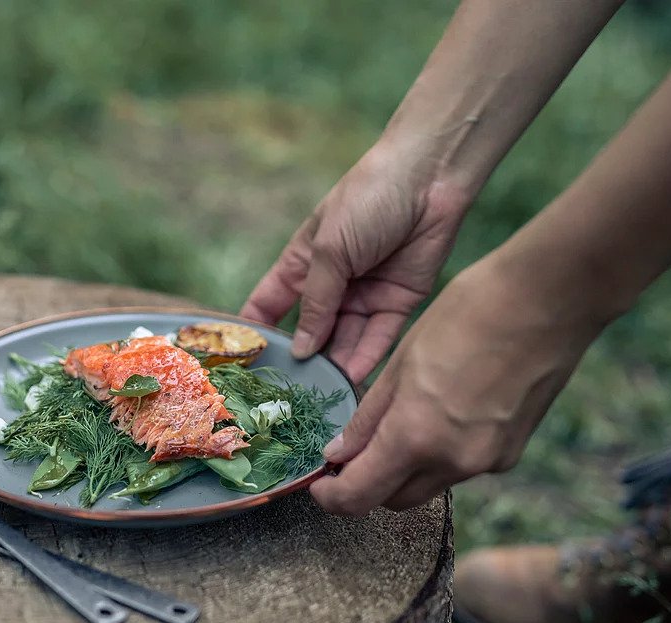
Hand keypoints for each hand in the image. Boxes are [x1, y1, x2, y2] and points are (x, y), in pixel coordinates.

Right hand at [240, 146, 467, 382]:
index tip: (240, 363)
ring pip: (344, 341)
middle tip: (285, 394)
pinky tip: (349, 382)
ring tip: (318, 397)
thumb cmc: (367, 199)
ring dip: (333, 366)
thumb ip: (315, 302)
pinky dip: (365, 360)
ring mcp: (365, 295)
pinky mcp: (398, 302)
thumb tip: (300, 349)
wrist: (429, 178)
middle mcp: (332, 284)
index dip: (256, 330)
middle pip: (310, 330)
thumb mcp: (329, 250)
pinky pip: (378, 339)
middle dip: (300, 360)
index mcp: (303, 262)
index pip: (270, 303)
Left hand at [309, 255, 603, 514]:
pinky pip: (460, 468)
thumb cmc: (467, 315)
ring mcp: (487, 462)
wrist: (548, 300)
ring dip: (404, 470)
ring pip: (428, 486)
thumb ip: (367, 419)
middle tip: (350, 454)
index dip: (332, 498)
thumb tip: (337, 455)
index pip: (360, 497)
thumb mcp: (401, 363)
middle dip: (366, 485)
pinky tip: (441, 414)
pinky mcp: (510, 454)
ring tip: (397, 424)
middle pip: (393, 500)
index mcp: (416, 435)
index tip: (319, 485)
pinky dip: (439, 455)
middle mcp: (454, 461)